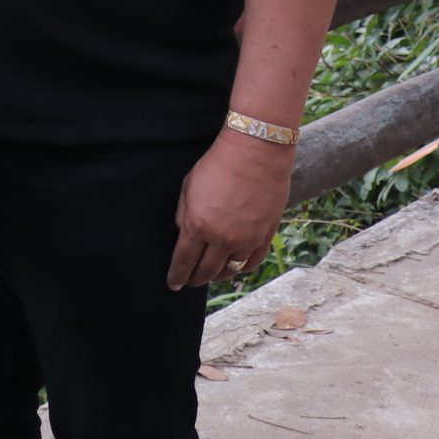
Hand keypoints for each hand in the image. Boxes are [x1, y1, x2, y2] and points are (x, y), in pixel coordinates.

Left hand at [166, 130, 292, 289]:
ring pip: (230, 270)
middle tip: (189, 281)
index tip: (173, 283)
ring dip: (217, 275)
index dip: (177, 275)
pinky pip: (252, 263)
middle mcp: (222, 239)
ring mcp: (246, 240)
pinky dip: (241, 269)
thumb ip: (184, 215)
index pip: (184, 261)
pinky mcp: (265, 236)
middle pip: (206, 271)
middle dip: (194, 279)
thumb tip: (185, 234)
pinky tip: (234, 268)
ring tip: (210, 275)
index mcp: (197, 226)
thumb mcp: (188, 188)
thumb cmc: (217, 166)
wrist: (255, 154)